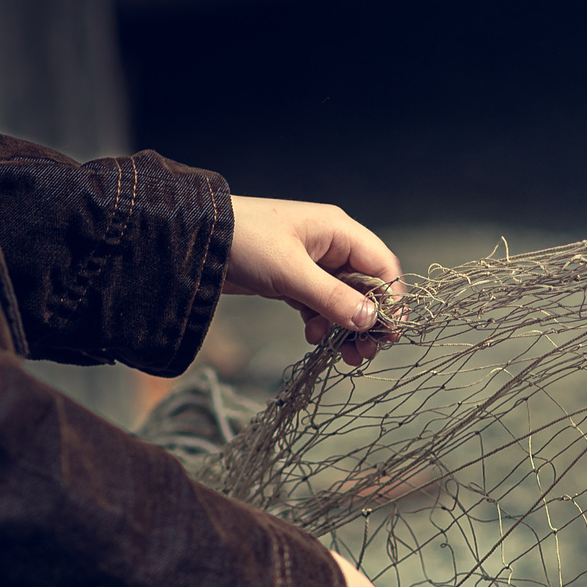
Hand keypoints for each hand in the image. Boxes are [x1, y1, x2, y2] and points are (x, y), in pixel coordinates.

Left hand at [224, 197, 402, 366]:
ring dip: (345, 326)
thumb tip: (370, 320)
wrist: (195, 241)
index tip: (390, 333)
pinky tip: (312, 337)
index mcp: (338, 231)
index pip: (381, 265)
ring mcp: (310, 262)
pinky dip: (320, 322)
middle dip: (367, 320)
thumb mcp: (291, 274)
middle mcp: (329, 245)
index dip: (391, 300)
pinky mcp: (292, 279)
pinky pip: (318, 304)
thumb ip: (333, 298)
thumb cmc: (245, 243)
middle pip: (365, 286)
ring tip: (342, 355)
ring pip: (342, 299)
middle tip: (364, 353)